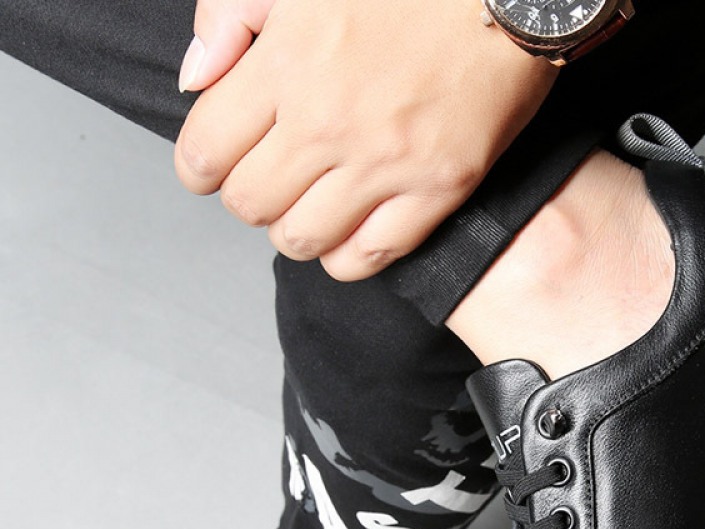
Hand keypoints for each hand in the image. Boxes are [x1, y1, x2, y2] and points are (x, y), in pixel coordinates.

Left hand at [175, 0, 557, 280]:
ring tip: (312, 204)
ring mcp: (386, 163)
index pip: (205, 153)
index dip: (200, 168)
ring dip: (295, 230)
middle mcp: (329, 122)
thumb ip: (230, 14)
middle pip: (250, 206)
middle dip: (249, 197)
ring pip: (302, 240)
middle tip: (271, 177)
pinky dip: (348, 255)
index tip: (215, 164)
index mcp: (287, 63)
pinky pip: (370, 257)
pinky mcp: (437, 189)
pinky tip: (351, 229)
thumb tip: (196, 81)